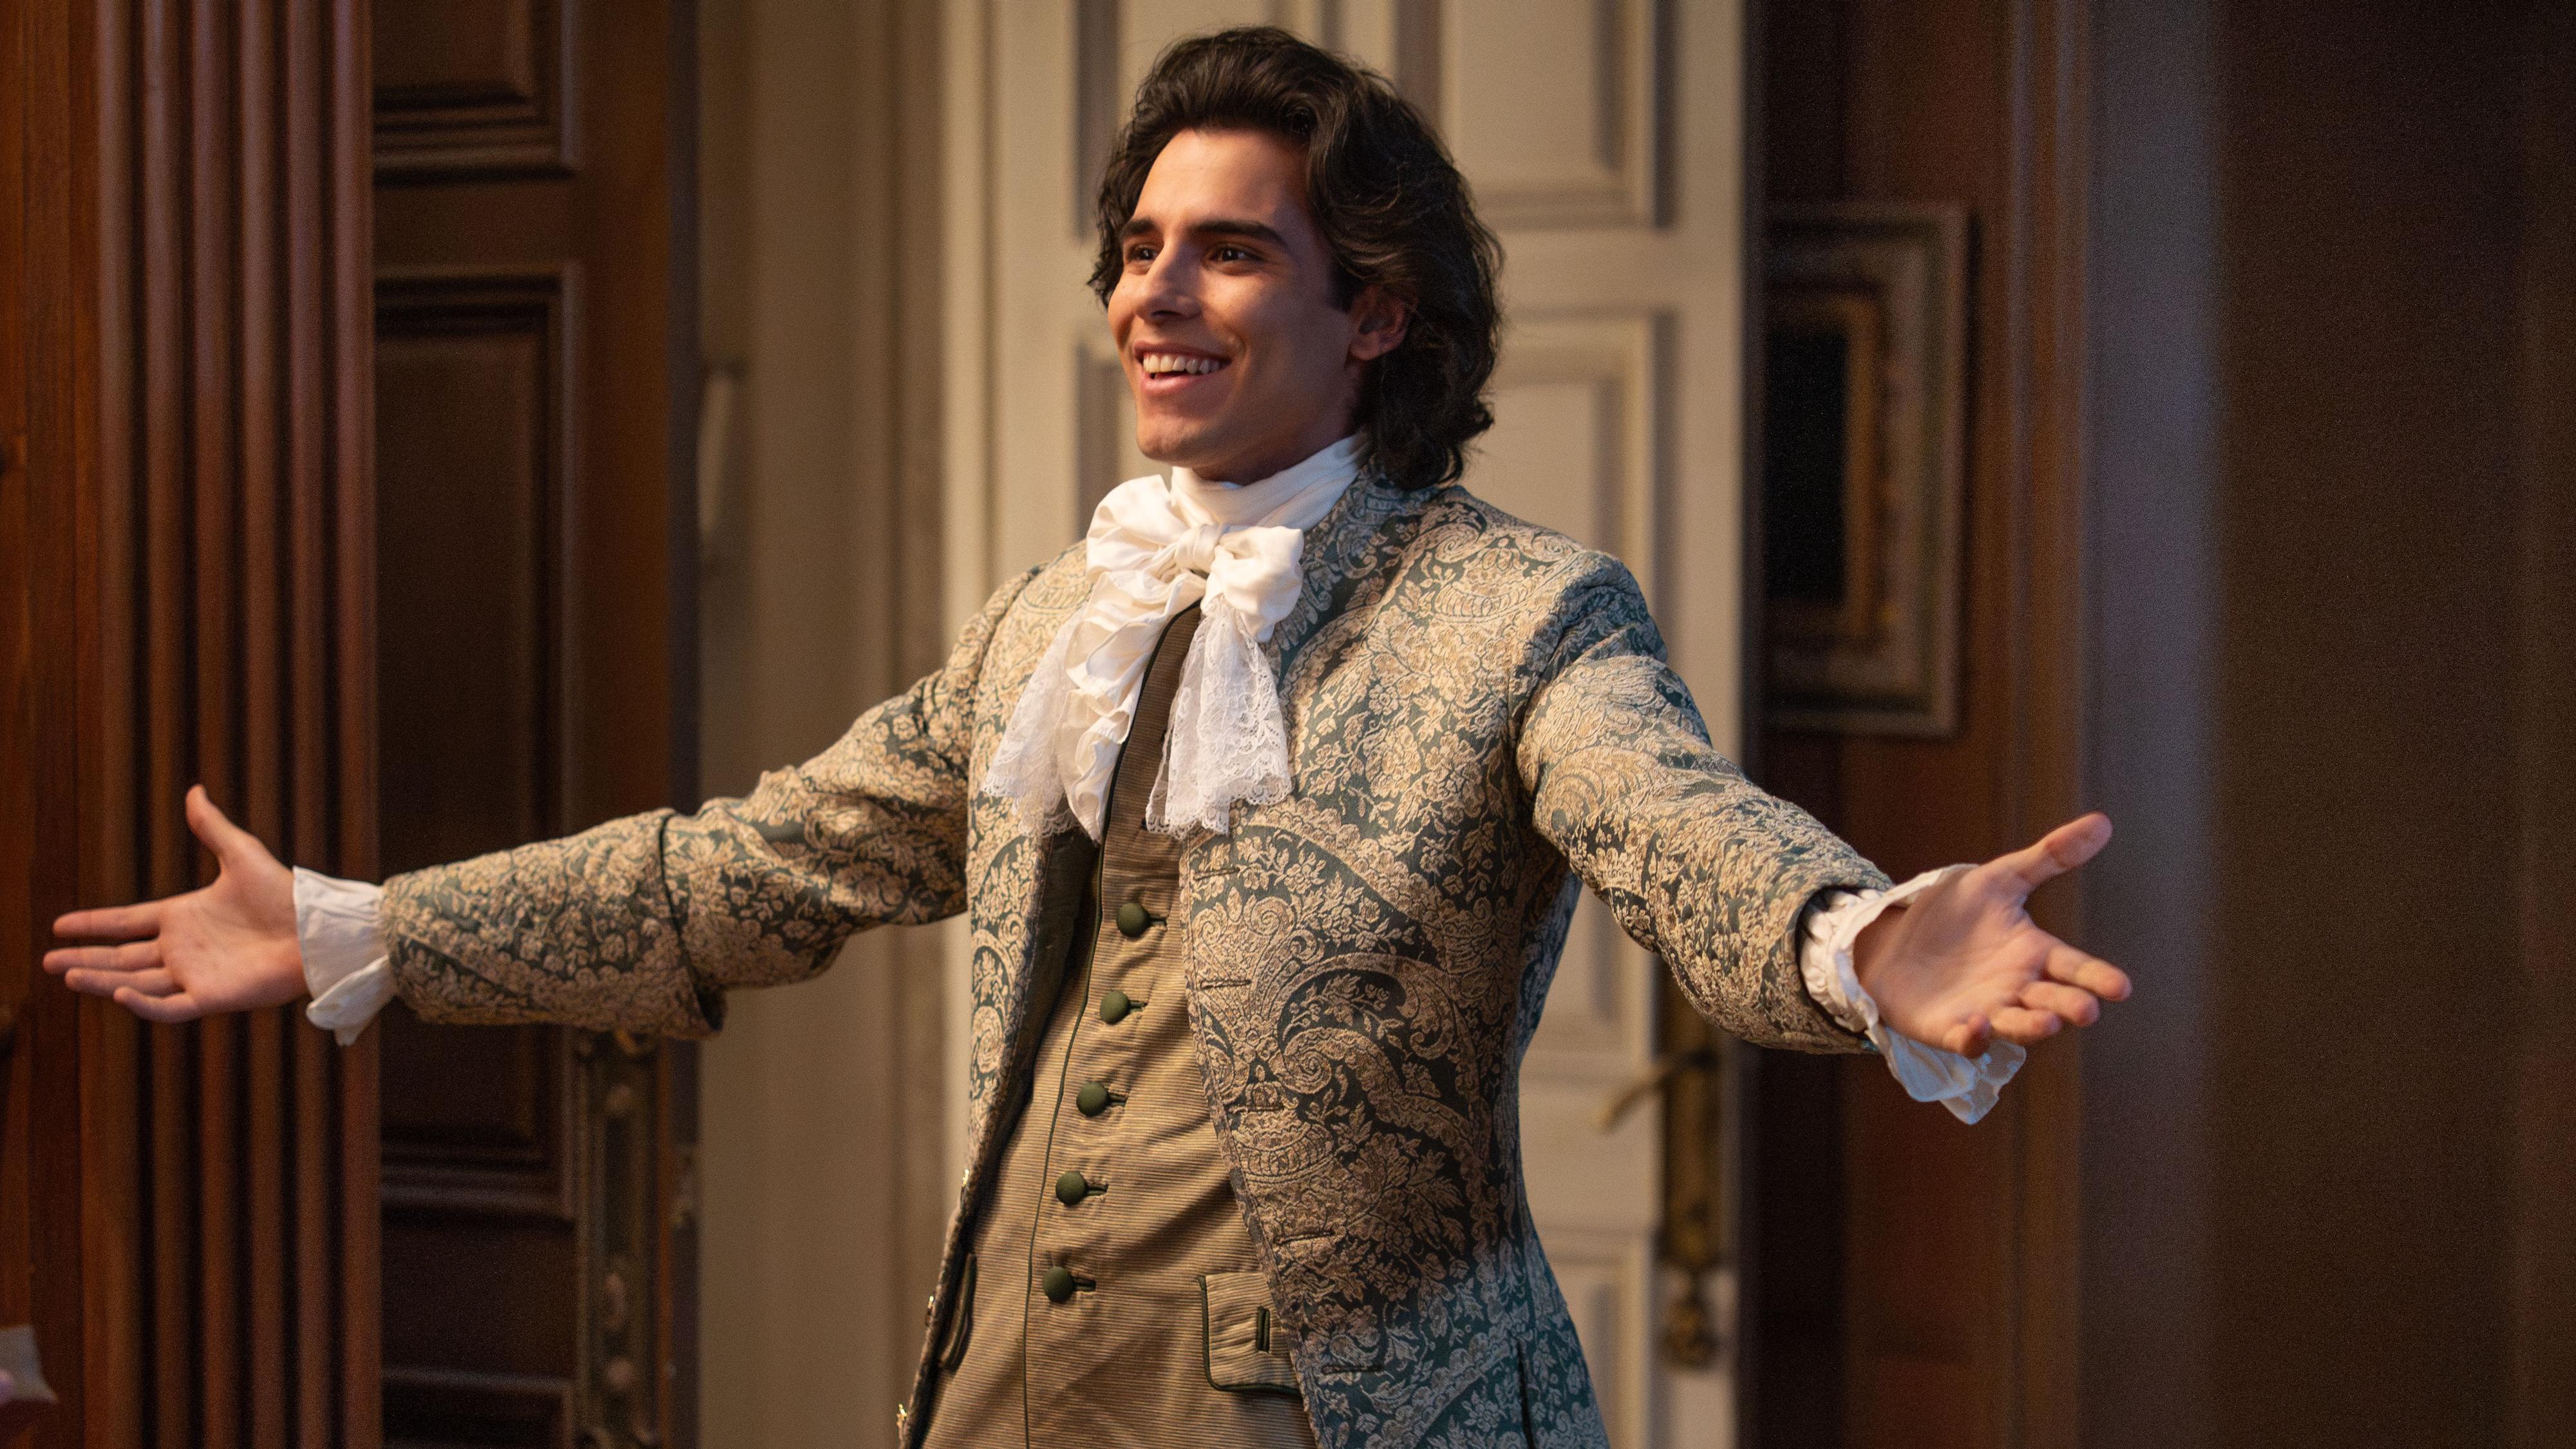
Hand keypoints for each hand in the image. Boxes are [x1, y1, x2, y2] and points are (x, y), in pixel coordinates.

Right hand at [44, 786, 307, 1023]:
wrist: (317, 929)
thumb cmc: (285, 893)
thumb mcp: (241, 854)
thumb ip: (212, 827)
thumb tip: (194, 790)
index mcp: (184, 917)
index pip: (126, 922)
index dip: (94, 924)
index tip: (59, 925)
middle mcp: (183, 948)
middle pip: (122, 956)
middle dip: (84, 959)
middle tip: (48, 961)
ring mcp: (195, 974)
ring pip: (134, 982)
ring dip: (99, 980)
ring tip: (66, 975)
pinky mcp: (211, 997)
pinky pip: (168, 1007)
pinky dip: (142, 1003)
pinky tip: (116, 993)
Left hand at [1850, 812, 2132, 1056]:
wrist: (1896, 941)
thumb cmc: (1956, 913)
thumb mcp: (2000, 879)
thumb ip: (2049, 856)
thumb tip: (2103, 821)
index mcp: (2034, 953)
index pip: (2074, 967)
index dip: (2097, 978)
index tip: (2121, 987)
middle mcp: (2018, 988)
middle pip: (2052, 1001)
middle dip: (2070, 1006)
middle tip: (2087, 1010)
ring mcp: (1987, 1012)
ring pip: (2017, 1026)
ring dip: (2032, 1028)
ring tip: (2049, 1023)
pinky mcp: (1951, 1029)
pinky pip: (1966, 1040)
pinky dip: (1973, 1037)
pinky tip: (1975, 1026)